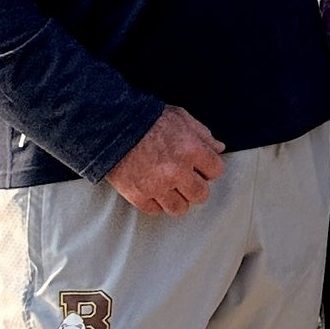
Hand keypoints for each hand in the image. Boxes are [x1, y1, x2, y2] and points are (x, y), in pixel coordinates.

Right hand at [106, 106, 225, 214]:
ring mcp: (157, 186)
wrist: (111, 126)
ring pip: (179, 208)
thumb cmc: (146, 119)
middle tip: (186, 180)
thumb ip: (202, 134)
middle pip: (201, 195)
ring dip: (177, 199)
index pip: (216, 171)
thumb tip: (218, 147)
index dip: (209, 169)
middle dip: (196, 187)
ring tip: (170, 189)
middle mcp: (176, 171)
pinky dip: (155, 203)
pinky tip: (153, 190)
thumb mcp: (180, 117)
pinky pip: (155, 210)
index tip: (201, 168)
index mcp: (190, 150)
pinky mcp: (138, 195)